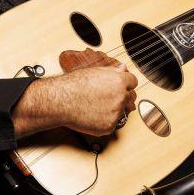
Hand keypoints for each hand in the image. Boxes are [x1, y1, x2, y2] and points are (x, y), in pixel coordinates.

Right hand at [13, 64, 137, 137]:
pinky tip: (93, 115)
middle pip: (129, 97)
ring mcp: (116, 113)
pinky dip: (104, 121)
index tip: (119, 86)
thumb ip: (113, 70)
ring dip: (113, 109)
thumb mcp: (94, 71)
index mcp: (119, 81)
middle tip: (105, 97)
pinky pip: (112, 124)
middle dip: (120, 96)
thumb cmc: (73, 85)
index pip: (133, 82)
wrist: (60, 101)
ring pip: (121, 111)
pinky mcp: (109, 126)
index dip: (125, 83)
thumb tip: (123, 68)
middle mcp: (120, 97)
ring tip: (95, 105)